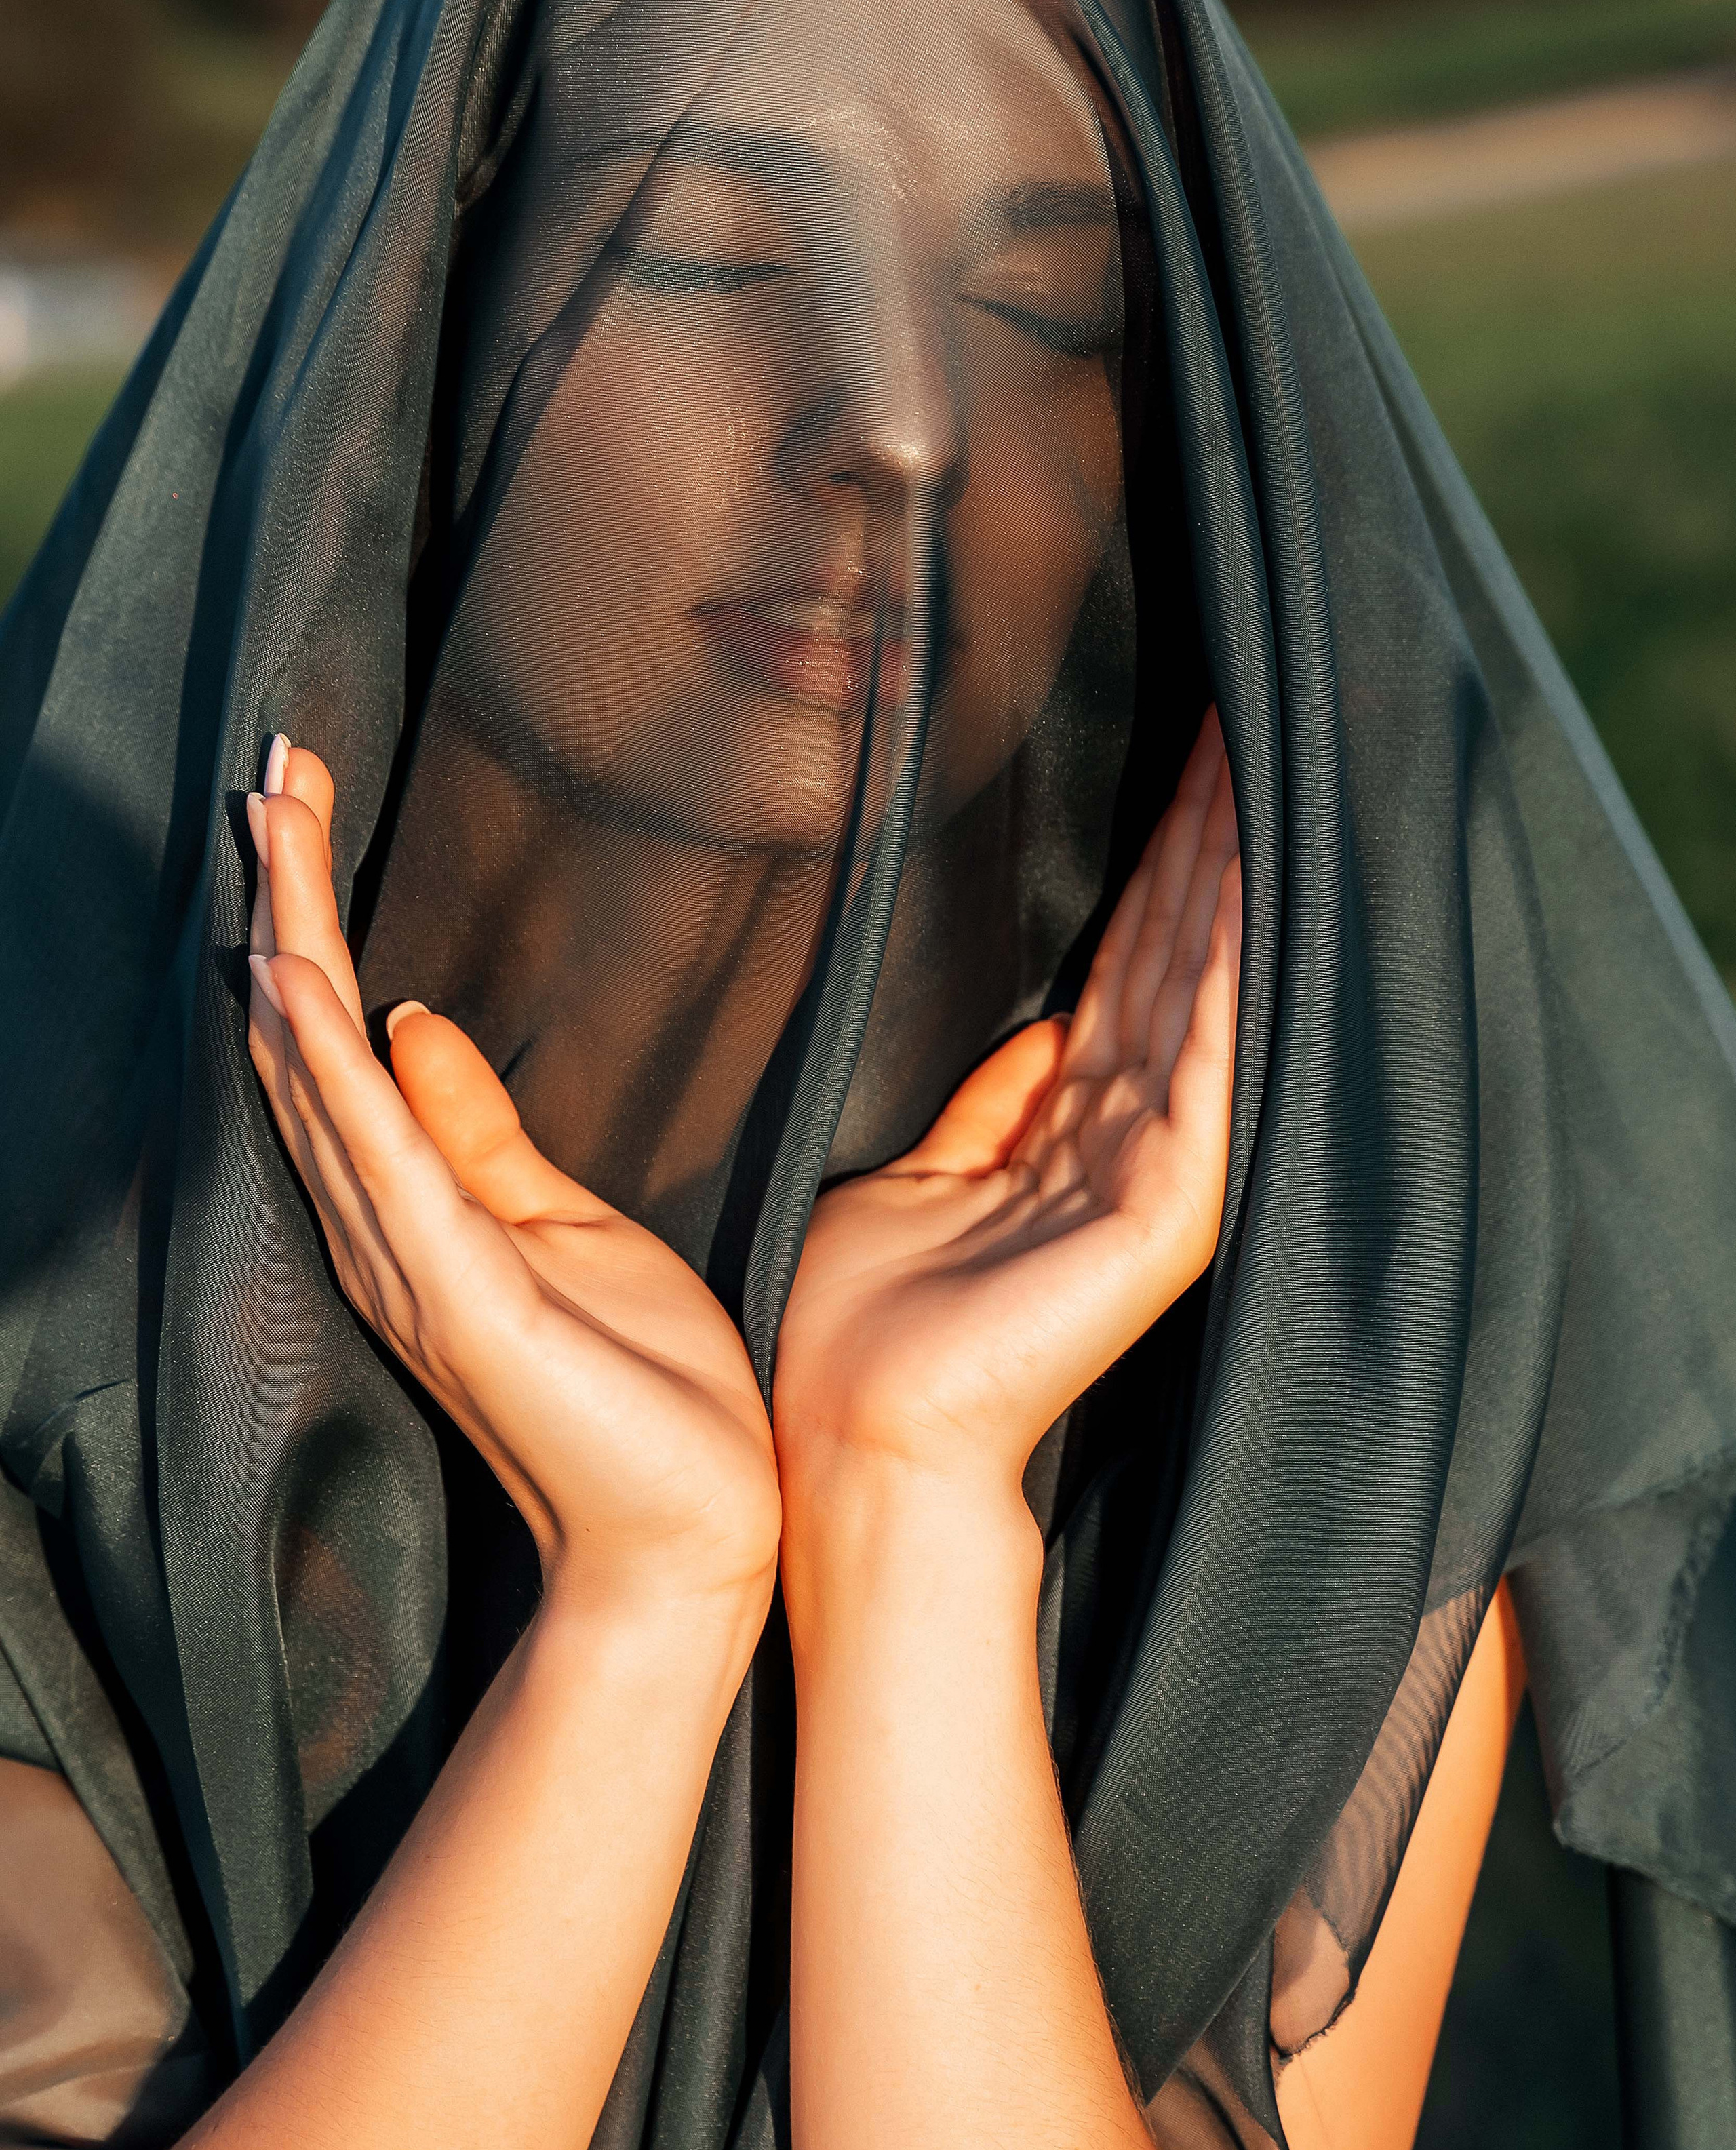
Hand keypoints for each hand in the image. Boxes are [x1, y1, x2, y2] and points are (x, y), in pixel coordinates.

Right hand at [244, 741, 779, 1646]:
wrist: (685, 1535)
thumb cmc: (642, 1392)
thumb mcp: (567, 1226)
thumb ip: (481, 1132)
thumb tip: (413, 1021)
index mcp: (415, 1212)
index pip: (342, 1042)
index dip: (315, 920)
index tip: (301, 804)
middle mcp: (386, 1232)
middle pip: (309, 1041)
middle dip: (289, 901)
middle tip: (269, 770)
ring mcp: (414, 1267)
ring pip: (324, 1080)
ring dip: (294, 949)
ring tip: (270, 832)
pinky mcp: (464, 1298)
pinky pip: (381, 1164)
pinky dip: (331, 1073)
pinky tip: (298, 984)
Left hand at [774, 707, 1239, 1513]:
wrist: (854, 1436)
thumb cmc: (858, 1327)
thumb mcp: (916, 1177)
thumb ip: (987, 1110)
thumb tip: (1041, 1035)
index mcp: (1067, 1135)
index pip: (1131, 972)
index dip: (1157, 869)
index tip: (1184, 762)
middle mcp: (1124, 1144)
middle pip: (1179, 961)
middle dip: (1206, 839)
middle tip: (1244, 713)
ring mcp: (1154, 1179)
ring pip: (1202, 994)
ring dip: (1227, 875)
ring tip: (1255, 759)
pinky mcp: (1163, 1214)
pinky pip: (1208, 1071)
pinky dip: (1230, 979)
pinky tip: (1249, 886)